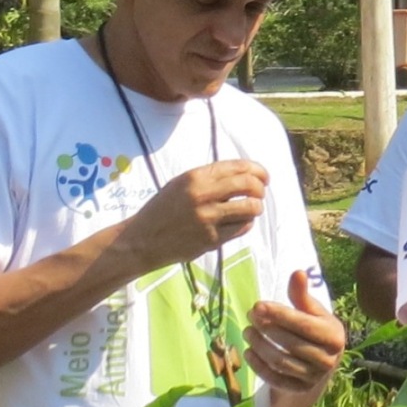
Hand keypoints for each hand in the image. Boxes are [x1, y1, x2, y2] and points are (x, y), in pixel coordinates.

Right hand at [123, 160, 269, 269]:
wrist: (142, 239)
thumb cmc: (164, 209)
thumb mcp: (181, 184)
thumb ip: (210, 178)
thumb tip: (246, 174)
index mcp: (194, 177)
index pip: (238, 167)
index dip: (258, 170)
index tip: (264, 177)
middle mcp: (202, 195)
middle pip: (249, 185)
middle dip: (261, 188)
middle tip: (260, 193)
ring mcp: (207, 218)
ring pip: (251, 208)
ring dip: (256, 207)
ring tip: (250, 209)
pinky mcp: (211, 239)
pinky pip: (242, 227)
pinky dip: (246, 223)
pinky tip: (239, 222)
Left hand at [245, 269, 345, 396]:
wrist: (319, 366)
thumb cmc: (314, 332)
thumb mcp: (312, 313)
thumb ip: (302, 295)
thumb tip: (297, 273)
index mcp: (334, 336)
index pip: (304, 325)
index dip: (279, 315)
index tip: (257, 305)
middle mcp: (329, 359)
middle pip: (291, 344)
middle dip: (266, 329)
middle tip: (250, 317)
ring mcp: (314, 377)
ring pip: (281, 362)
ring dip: (260, 346)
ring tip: (247, 332)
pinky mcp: (300, 389)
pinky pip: (275, 379)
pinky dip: (259, 366)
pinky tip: (249, 352)